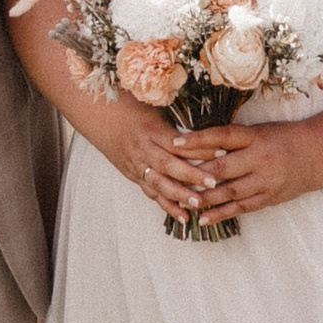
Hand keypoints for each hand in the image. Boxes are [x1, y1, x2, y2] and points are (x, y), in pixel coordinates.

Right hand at [77, 95, 221, 224]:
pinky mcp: (132, 174)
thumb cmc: (131, 106)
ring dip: (179, 196)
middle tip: (213, 184)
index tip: (223, 151)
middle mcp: (142, 149)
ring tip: (198, 205)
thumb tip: (208, 127)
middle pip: (168, 165)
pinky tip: (183, 217)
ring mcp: (136, 164)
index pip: (178, 142)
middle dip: (191, 176)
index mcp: (151, 130)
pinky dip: (166, 205)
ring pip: (158, 183)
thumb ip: (177, 122)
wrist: (99, 114)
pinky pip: (150, 192)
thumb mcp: (155, 107)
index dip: (200, 148)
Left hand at [172, 119, 322, 226]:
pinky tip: (203, 219)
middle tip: (172, 179)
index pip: (222, 136)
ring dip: (204, 199)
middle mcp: (260, 159)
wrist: (316, 154)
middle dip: (196, 175)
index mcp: (255, 137)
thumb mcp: (259, 131)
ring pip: (230, 192)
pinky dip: (221, 214)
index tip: (175, 143)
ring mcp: (265, 181)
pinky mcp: (269, 198)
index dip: (198, 140)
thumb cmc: (282, 138)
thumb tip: (197, 141)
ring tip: (182, 202)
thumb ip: (232, 138)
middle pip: (223, 168)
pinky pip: (241, 208)